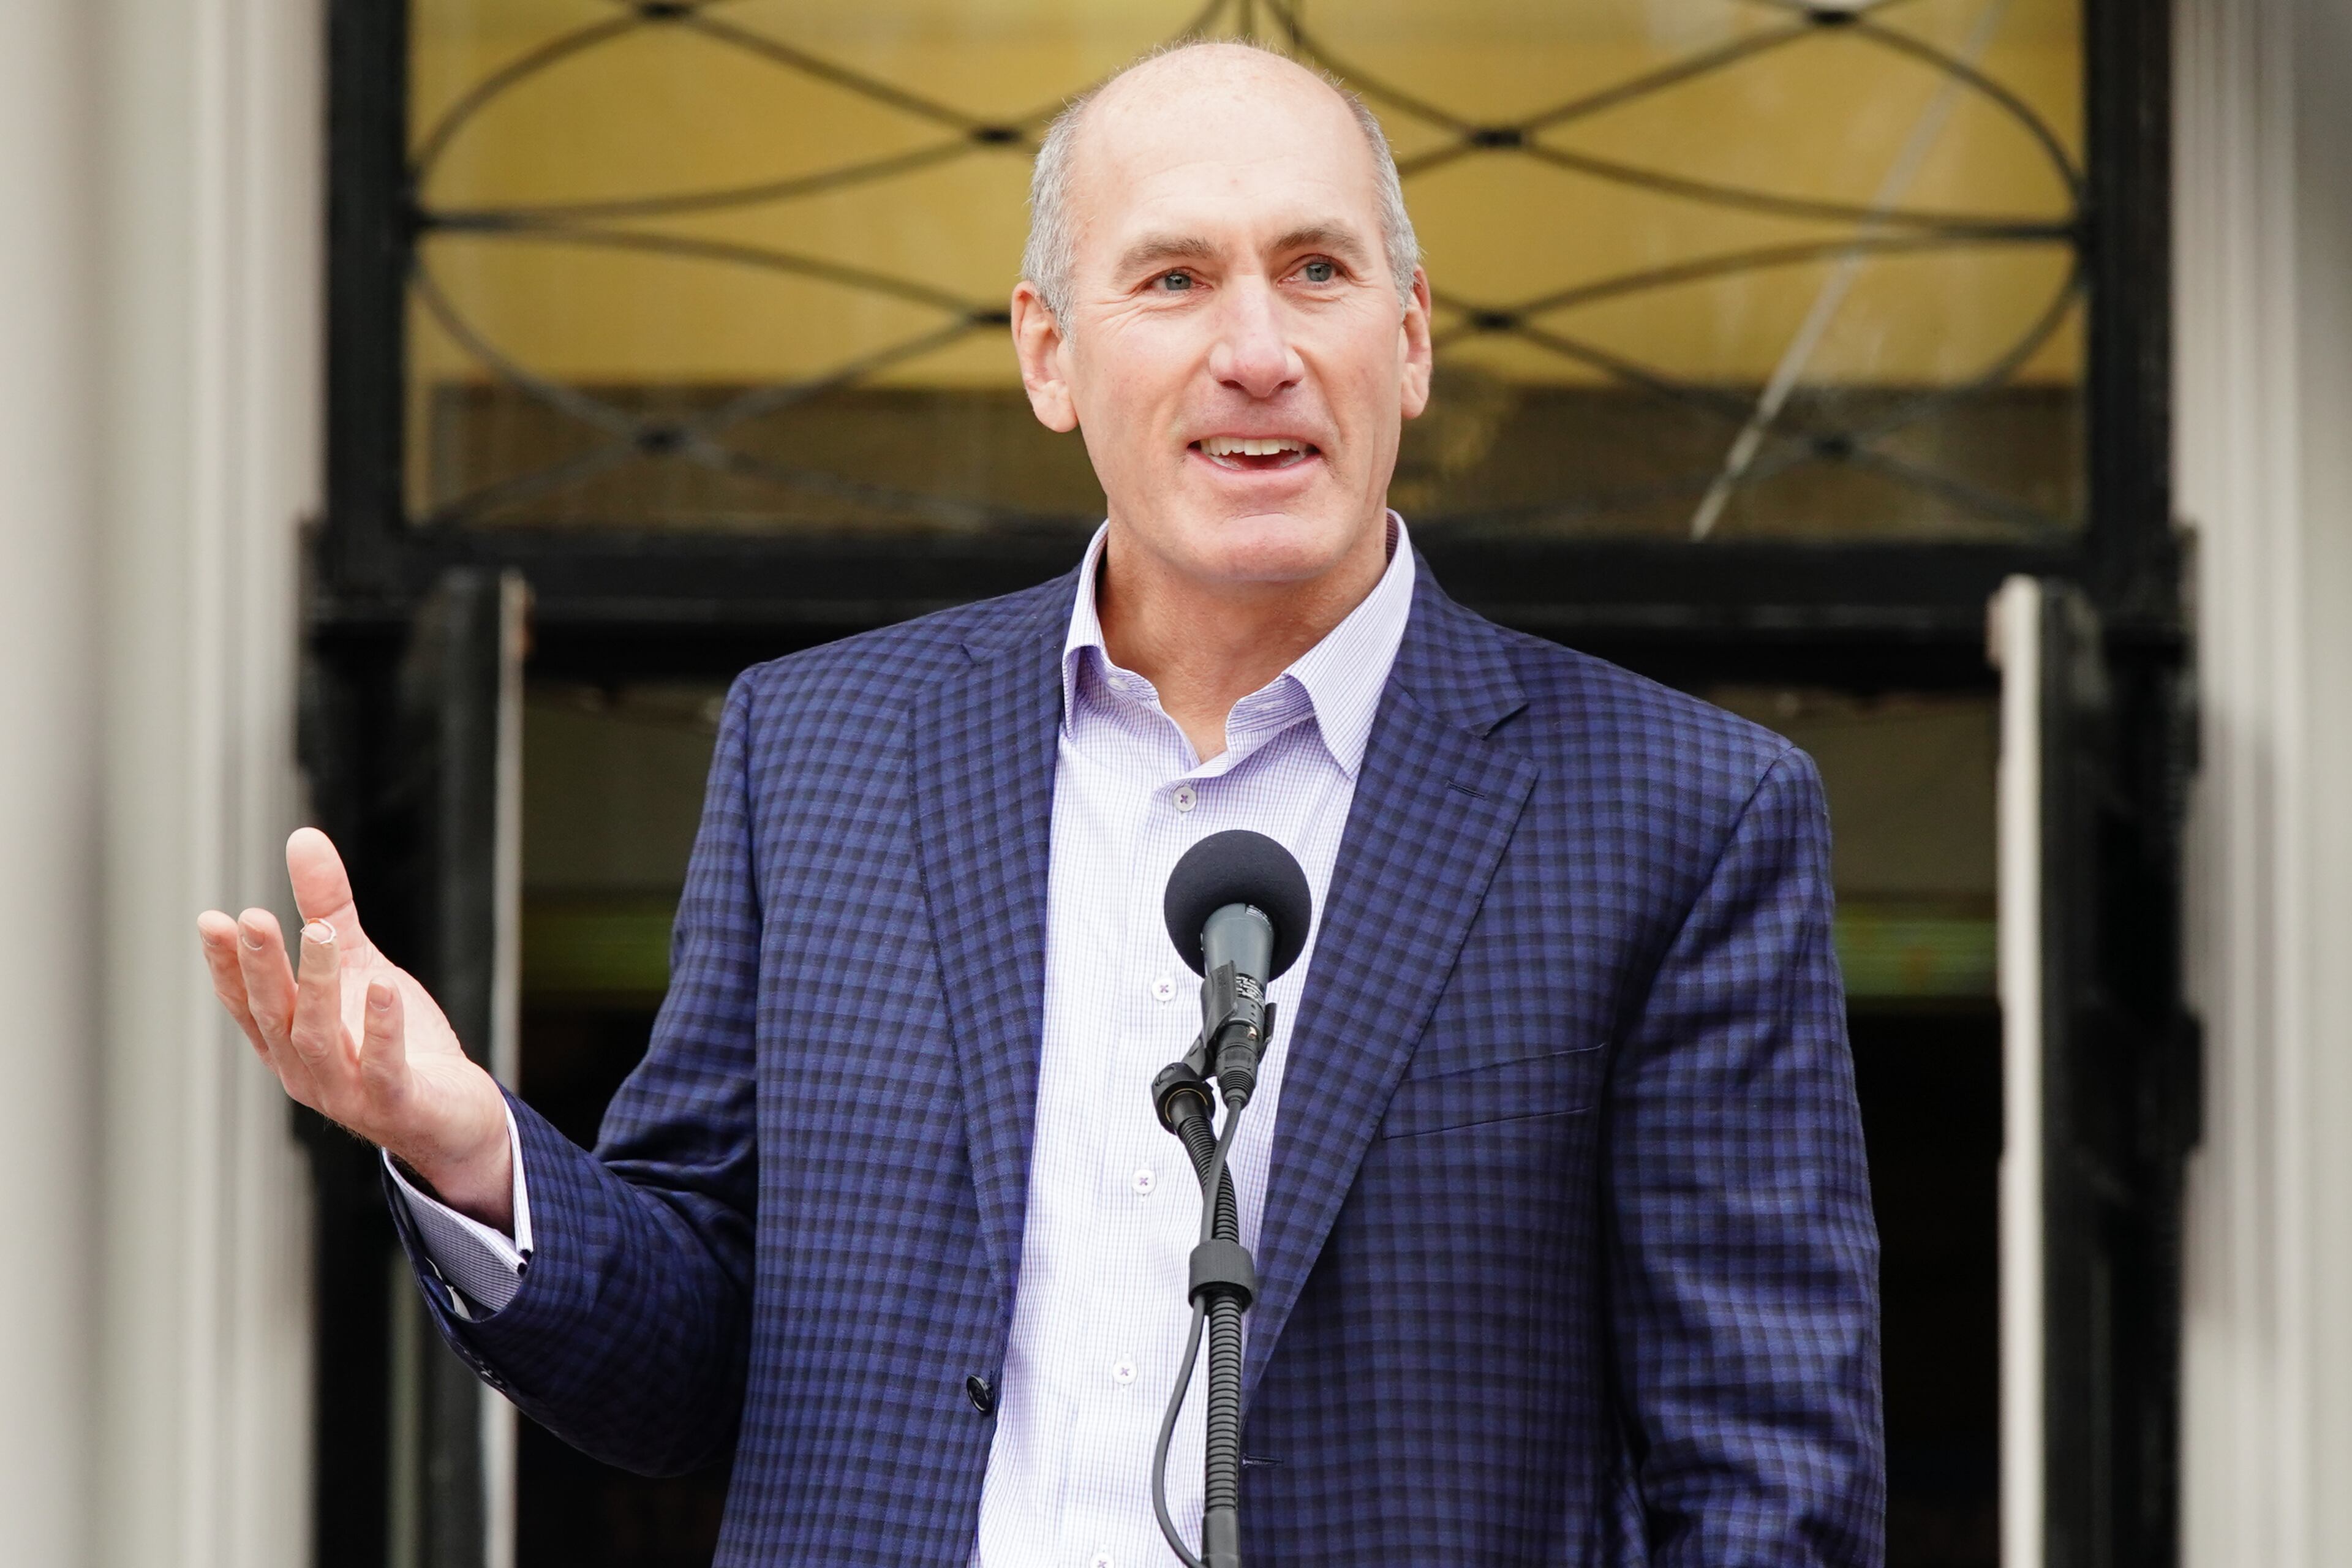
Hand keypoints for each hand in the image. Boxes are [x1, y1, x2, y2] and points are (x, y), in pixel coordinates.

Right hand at [197, 827, 513, 1229]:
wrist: (452, 1117)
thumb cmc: (397, 1043)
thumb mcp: (361, 965)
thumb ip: (329, 909)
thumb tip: (303, 836)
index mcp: (289, 1042)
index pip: (247, 1002)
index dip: (226, 965)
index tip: (211, 920)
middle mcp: (306, 1071)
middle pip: (274, 1015)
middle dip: (261, 968)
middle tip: (251, 919)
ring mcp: (348, 1093)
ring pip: (318, 1038)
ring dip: (317, 986)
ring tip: (320, 934)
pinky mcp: (397, 1104)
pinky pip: (383, 1067)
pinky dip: (380, 1028)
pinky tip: (384, 987)